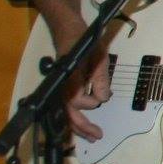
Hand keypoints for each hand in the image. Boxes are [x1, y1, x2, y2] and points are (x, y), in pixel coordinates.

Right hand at [50, 23, 112, 142]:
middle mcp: (61, 81)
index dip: (89, 101)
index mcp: (69, 74)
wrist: (66, 28)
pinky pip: (65, 104)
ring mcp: (59, 84)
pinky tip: (81, 125)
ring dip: (77, 125)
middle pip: (66, 109)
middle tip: (97, 136)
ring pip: (64, 110)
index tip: (101, 97)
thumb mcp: (98, 55)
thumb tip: (103, 98)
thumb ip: (100, 77)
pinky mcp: (62, 85)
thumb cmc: (84, 39)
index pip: (74, 97)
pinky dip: (73, 116)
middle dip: (81, 125)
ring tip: (91, 135)